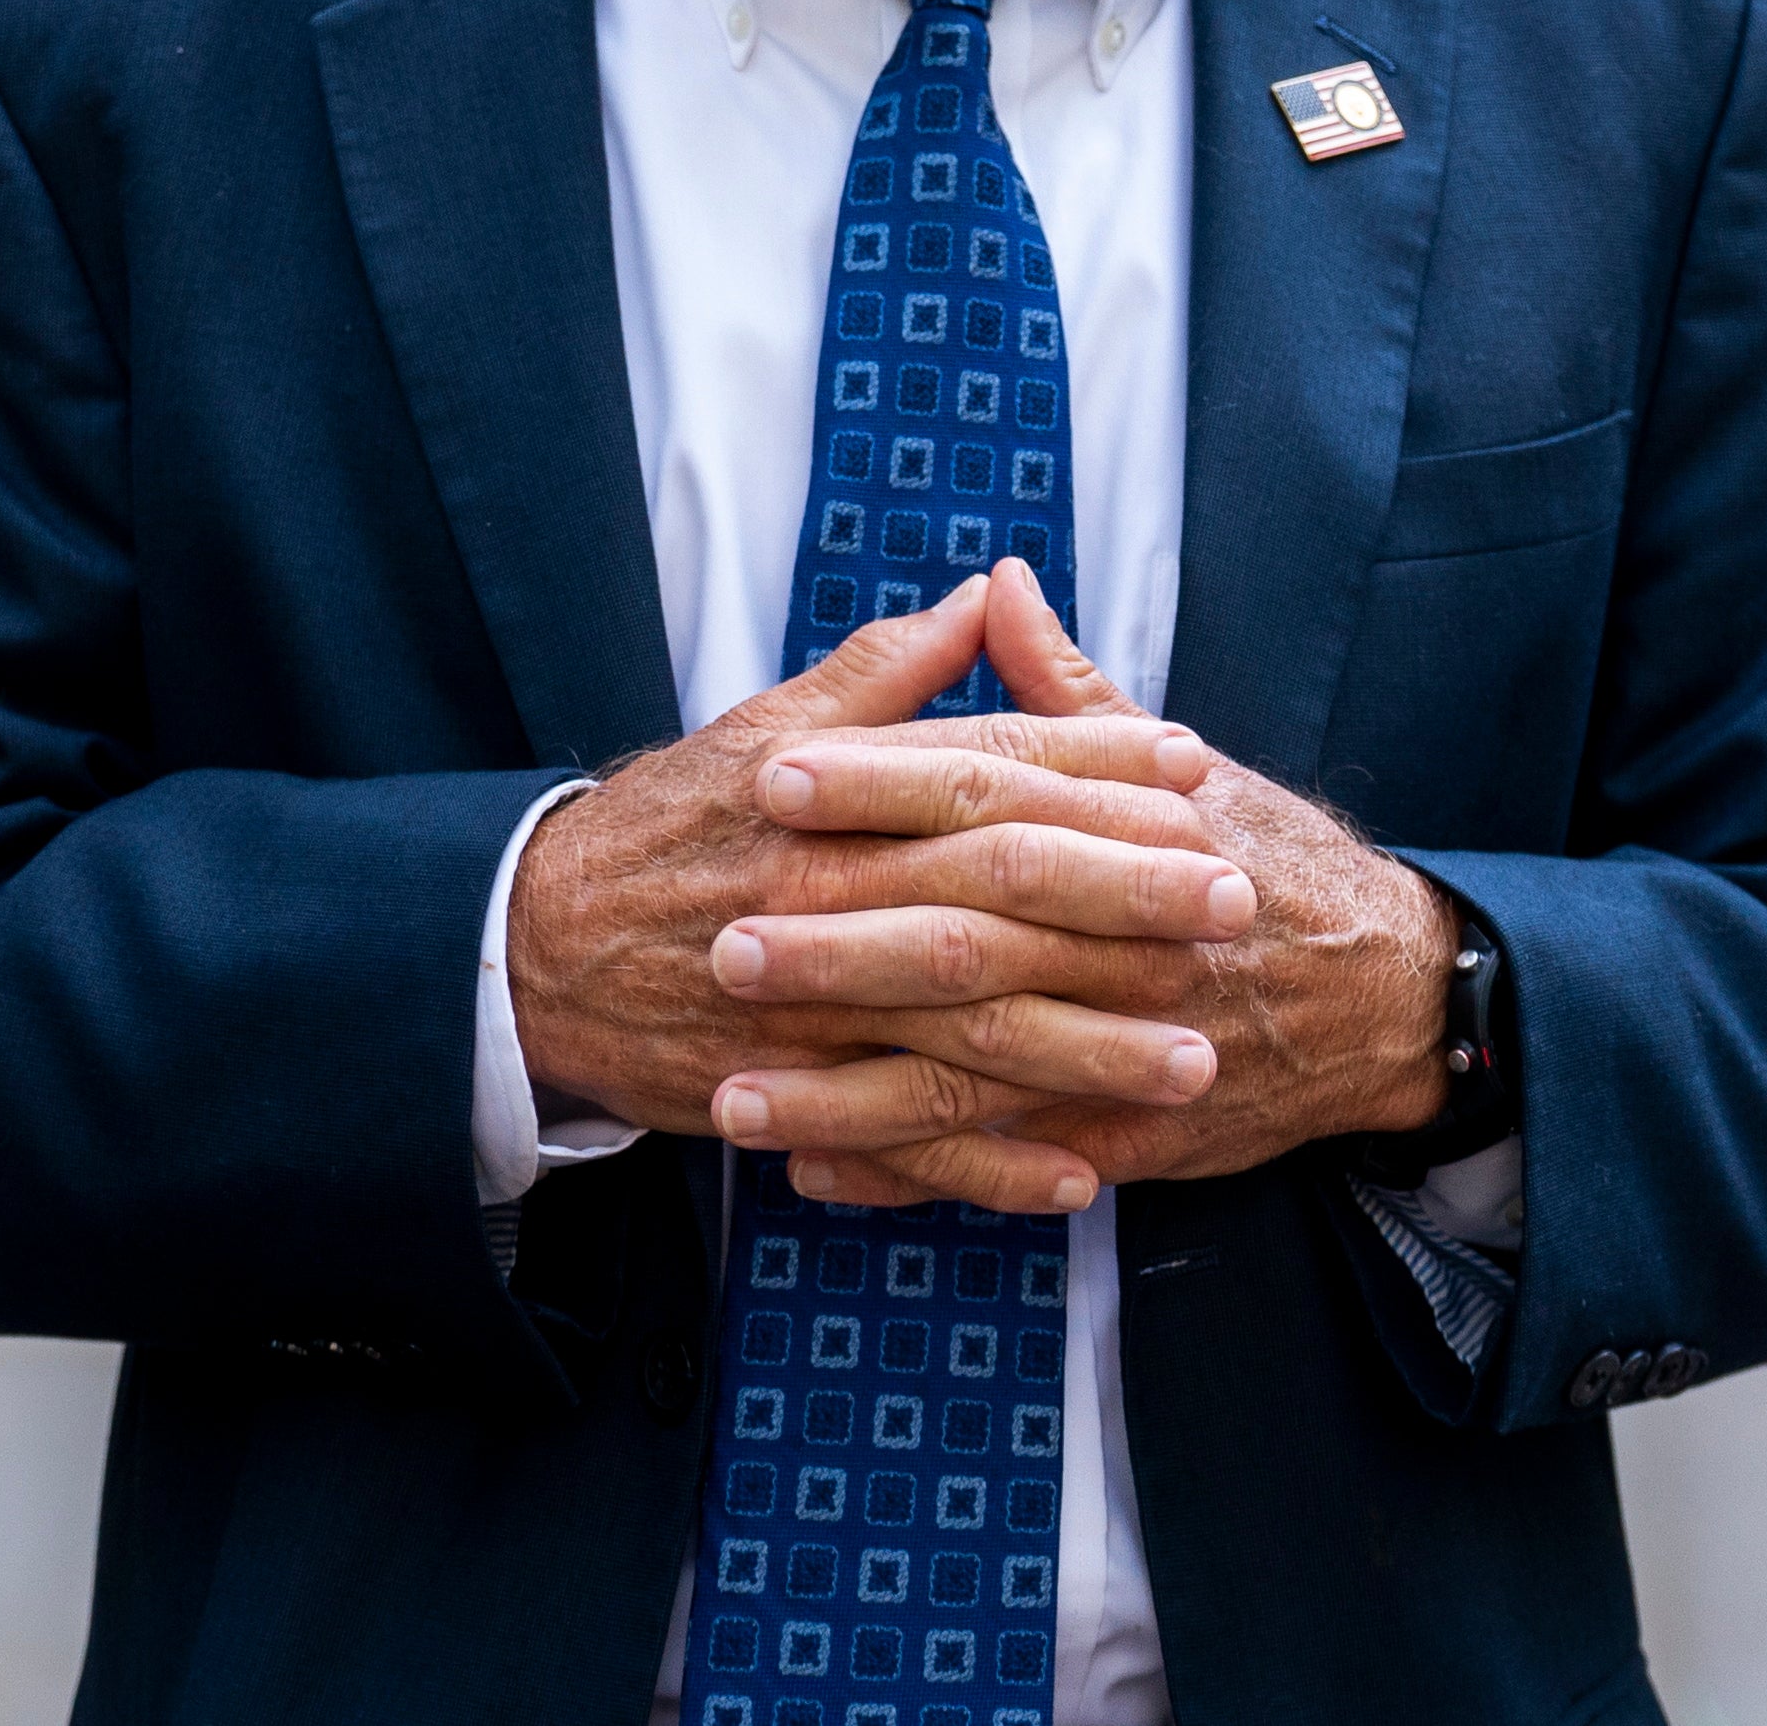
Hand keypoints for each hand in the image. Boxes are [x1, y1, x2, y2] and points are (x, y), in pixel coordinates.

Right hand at [508, 569, 1256, 1218]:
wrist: (533, 949)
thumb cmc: (664, 828)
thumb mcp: (762, 728)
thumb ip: (883, 672)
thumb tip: (986, 594)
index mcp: (831, 798)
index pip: (985, 772)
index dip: (1094, 768)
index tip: (1194, 766)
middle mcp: (829, 897)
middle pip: (998, 896)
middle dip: (1124, 900)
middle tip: (1233, 900)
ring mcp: (812, 1007)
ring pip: (968, 1031)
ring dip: (1088, 1048)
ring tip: (1194, 1057)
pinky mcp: (791, 1093)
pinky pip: (906, 1141)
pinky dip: (993, 1166)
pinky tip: (1083, 1172)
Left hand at [730, 566, 1459, 1210]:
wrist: (1383, 997)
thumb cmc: (1267, 865)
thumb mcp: (1179, 769)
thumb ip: (1068, 692)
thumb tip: (997, 586)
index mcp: (1127, 827)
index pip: (986, 789)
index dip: (876, 782)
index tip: (773, 775)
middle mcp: (1121, 939)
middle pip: (964, 935)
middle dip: (838, 944)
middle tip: (725, 939)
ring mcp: (1122, 1048)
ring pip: (966, 1071)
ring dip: (843, 1089)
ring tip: (732, 1092)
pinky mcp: (1125, 1134)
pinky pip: (1001, 1161)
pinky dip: (906, 1173)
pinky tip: (813, 1170)